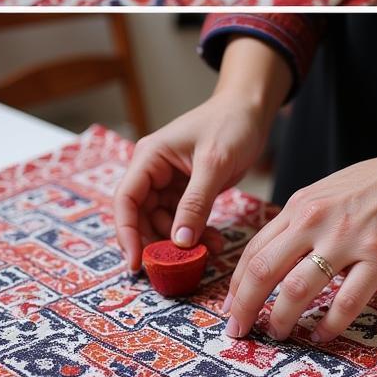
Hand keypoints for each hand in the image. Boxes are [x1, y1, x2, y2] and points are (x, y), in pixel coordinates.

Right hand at [113, 38, 290, 270]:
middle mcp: (152, 171)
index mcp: (148, 158)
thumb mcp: (214, 164)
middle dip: (155, 241)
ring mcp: (168, 181)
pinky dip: (193, 233)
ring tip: (207, 251)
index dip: (126, 232)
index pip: (126, 199)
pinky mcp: (185, 189)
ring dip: (179, 241)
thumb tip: (179, 242)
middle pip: (139, 215)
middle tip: (174, 267)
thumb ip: (195, 203)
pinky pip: (181, 219)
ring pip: (161, 221)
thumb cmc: (230, 125)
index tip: (135, 263)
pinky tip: (212, 241)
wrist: (251, 110)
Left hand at [224, 110, 376, 343]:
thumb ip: (300, 224)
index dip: (236, 284)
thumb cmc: (376, 186)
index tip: (229, 308)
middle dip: (245, 305)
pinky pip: (347, 300)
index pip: (254, 250)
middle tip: (238, 330)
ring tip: (277, 334)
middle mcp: (315, 222)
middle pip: (264, 269)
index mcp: (299, 207)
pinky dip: (330, 323)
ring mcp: (346, 240)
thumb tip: (277, 257)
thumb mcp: (324, 194)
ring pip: (298, 288)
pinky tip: (323, 334)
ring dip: (282, 317)